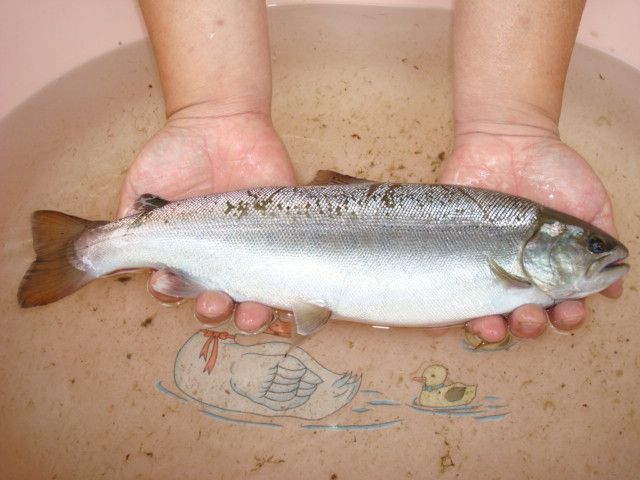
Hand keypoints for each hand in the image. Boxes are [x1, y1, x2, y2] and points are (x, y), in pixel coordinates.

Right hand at [118, 108, 294, 331]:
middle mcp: (221, 254)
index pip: (178, 287)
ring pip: (255, 296)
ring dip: (251, 315)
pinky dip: (290, 292)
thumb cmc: (178, 150)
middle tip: (214, 302)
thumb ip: (129, 221)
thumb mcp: (142, 184)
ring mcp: (255, 246)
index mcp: (188, 249)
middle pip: (219, 301)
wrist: (220, 118)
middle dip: (214, 311)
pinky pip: (290, 269)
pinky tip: (285, 299)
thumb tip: (112, 257)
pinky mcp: (285, 232)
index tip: (167, 283)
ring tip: (249, 312)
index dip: (173, 294)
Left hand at [438, 129, 622, 341]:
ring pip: (483, 312)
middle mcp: (515, 275)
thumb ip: (602, 245)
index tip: (567, 313)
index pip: (558, 307)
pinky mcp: (450, 255)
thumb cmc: (553, 172)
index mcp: (550, 269)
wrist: (508, 140)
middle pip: (521, 317)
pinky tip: (438, 326)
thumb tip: (613, 288)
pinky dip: (438, 316)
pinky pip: (442, 291)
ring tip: (492, 326)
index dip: (565, 318)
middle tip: (529, 316)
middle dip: (528, 326)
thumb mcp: (590, 206)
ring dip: (489, 329)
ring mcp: (481, 268)